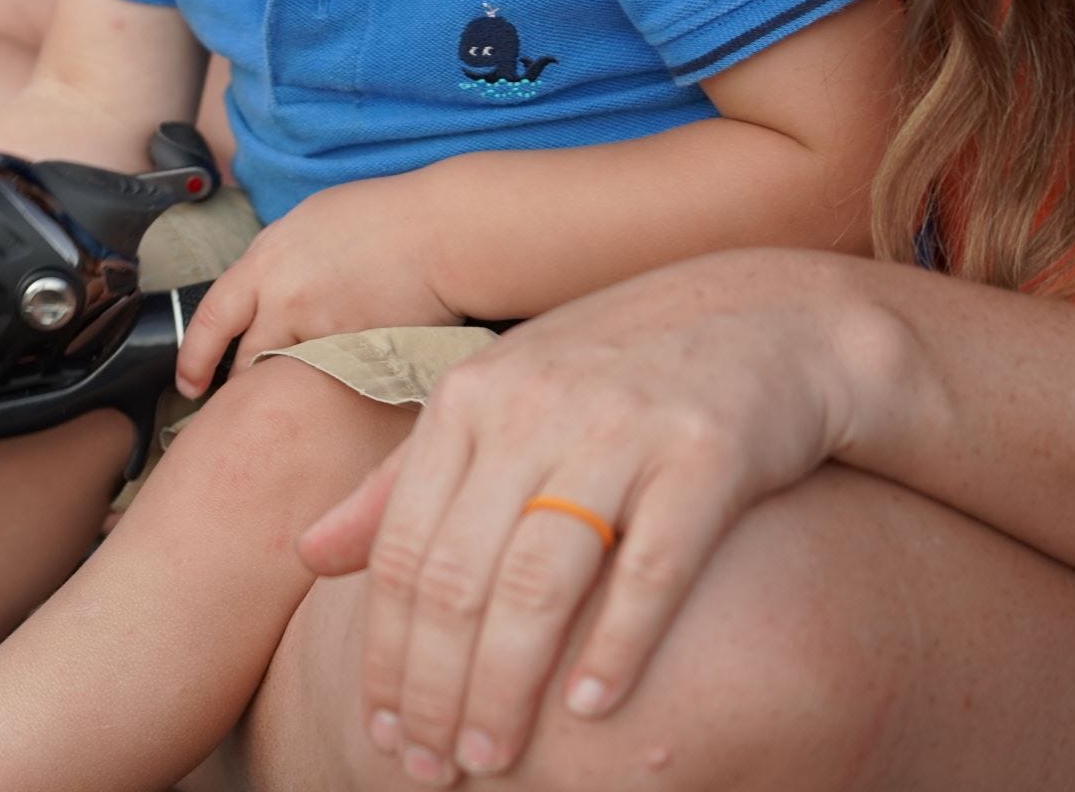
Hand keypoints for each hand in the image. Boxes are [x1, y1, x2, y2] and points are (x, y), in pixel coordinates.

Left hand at [173, 174, 456, 396]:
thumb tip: (262, 287)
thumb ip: (277, 260)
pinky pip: (332, 383)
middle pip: (247, 360)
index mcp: (266, 261)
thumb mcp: (308, 222)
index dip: (193, 357)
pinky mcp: (357, 356)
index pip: (211, 318)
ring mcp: (321, 331)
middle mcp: (284, 299)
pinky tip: (346, 384)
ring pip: (288, 378)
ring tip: (302, 392)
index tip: (188, 383)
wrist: (442, 231)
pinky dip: (333, 386)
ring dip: (289, 388)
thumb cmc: (383, 217)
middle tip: (243, 401)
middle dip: (243, 384)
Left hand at [294, 248, 889, 781]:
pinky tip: (589, 710)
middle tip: (432, 765)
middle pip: (459, 575)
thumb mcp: (496, 407)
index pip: (401, 548)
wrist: (764, 327)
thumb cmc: (611, 378)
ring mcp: (620, 430)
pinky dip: (615, 646)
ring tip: (491, 756)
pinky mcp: (705, 456)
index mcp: (469, 398)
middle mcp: (532, 408)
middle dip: (436, 687)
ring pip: (538, 584)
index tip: (382, 728)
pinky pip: (650, 570)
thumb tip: (310, 553)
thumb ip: (403, 482)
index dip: (385, 651)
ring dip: (506, 686)